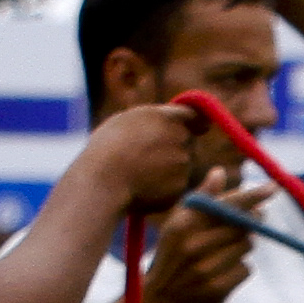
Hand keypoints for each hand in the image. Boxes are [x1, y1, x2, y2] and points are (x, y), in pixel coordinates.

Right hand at [71, 99, 217, 215]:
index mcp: (165, 116)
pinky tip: (143, 186)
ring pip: (181, 164)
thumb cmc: (106, 149)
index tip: (199, 128)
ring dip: (167, 168)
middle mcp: (179, 136)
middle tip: (148, 156)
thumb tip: (170, 118)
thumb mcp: (125, 121)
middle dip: (175, 147)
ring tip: (138, 172)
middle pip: (186, 141)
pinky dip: (164, 186)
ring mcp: (183, 161)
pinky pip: (176, 184)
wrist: (104, 180)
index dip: (195, 123)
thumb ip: (152, 118)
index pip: (191, 115)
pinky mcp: (181, 184)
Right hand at [138, 168, 258, 302]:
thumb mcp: (178, 223)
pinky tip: (223, 270)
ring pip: (246, 246)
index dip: (251, 196)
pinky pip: (245, 269)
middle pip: (242, 225)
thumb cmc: (173, 252)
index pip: (224, 205)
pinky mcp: (217, 290)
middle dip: (252, 220)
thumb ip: (201, 198)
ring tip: (225, 249)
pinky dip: (240, 267)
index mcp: (183, 224)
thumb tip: (220, 171)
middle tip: (256, 217)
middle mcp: (193, 246)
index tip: (273, 188)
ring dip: (243, 245)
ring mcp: (205, 269)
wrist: (161, 298)